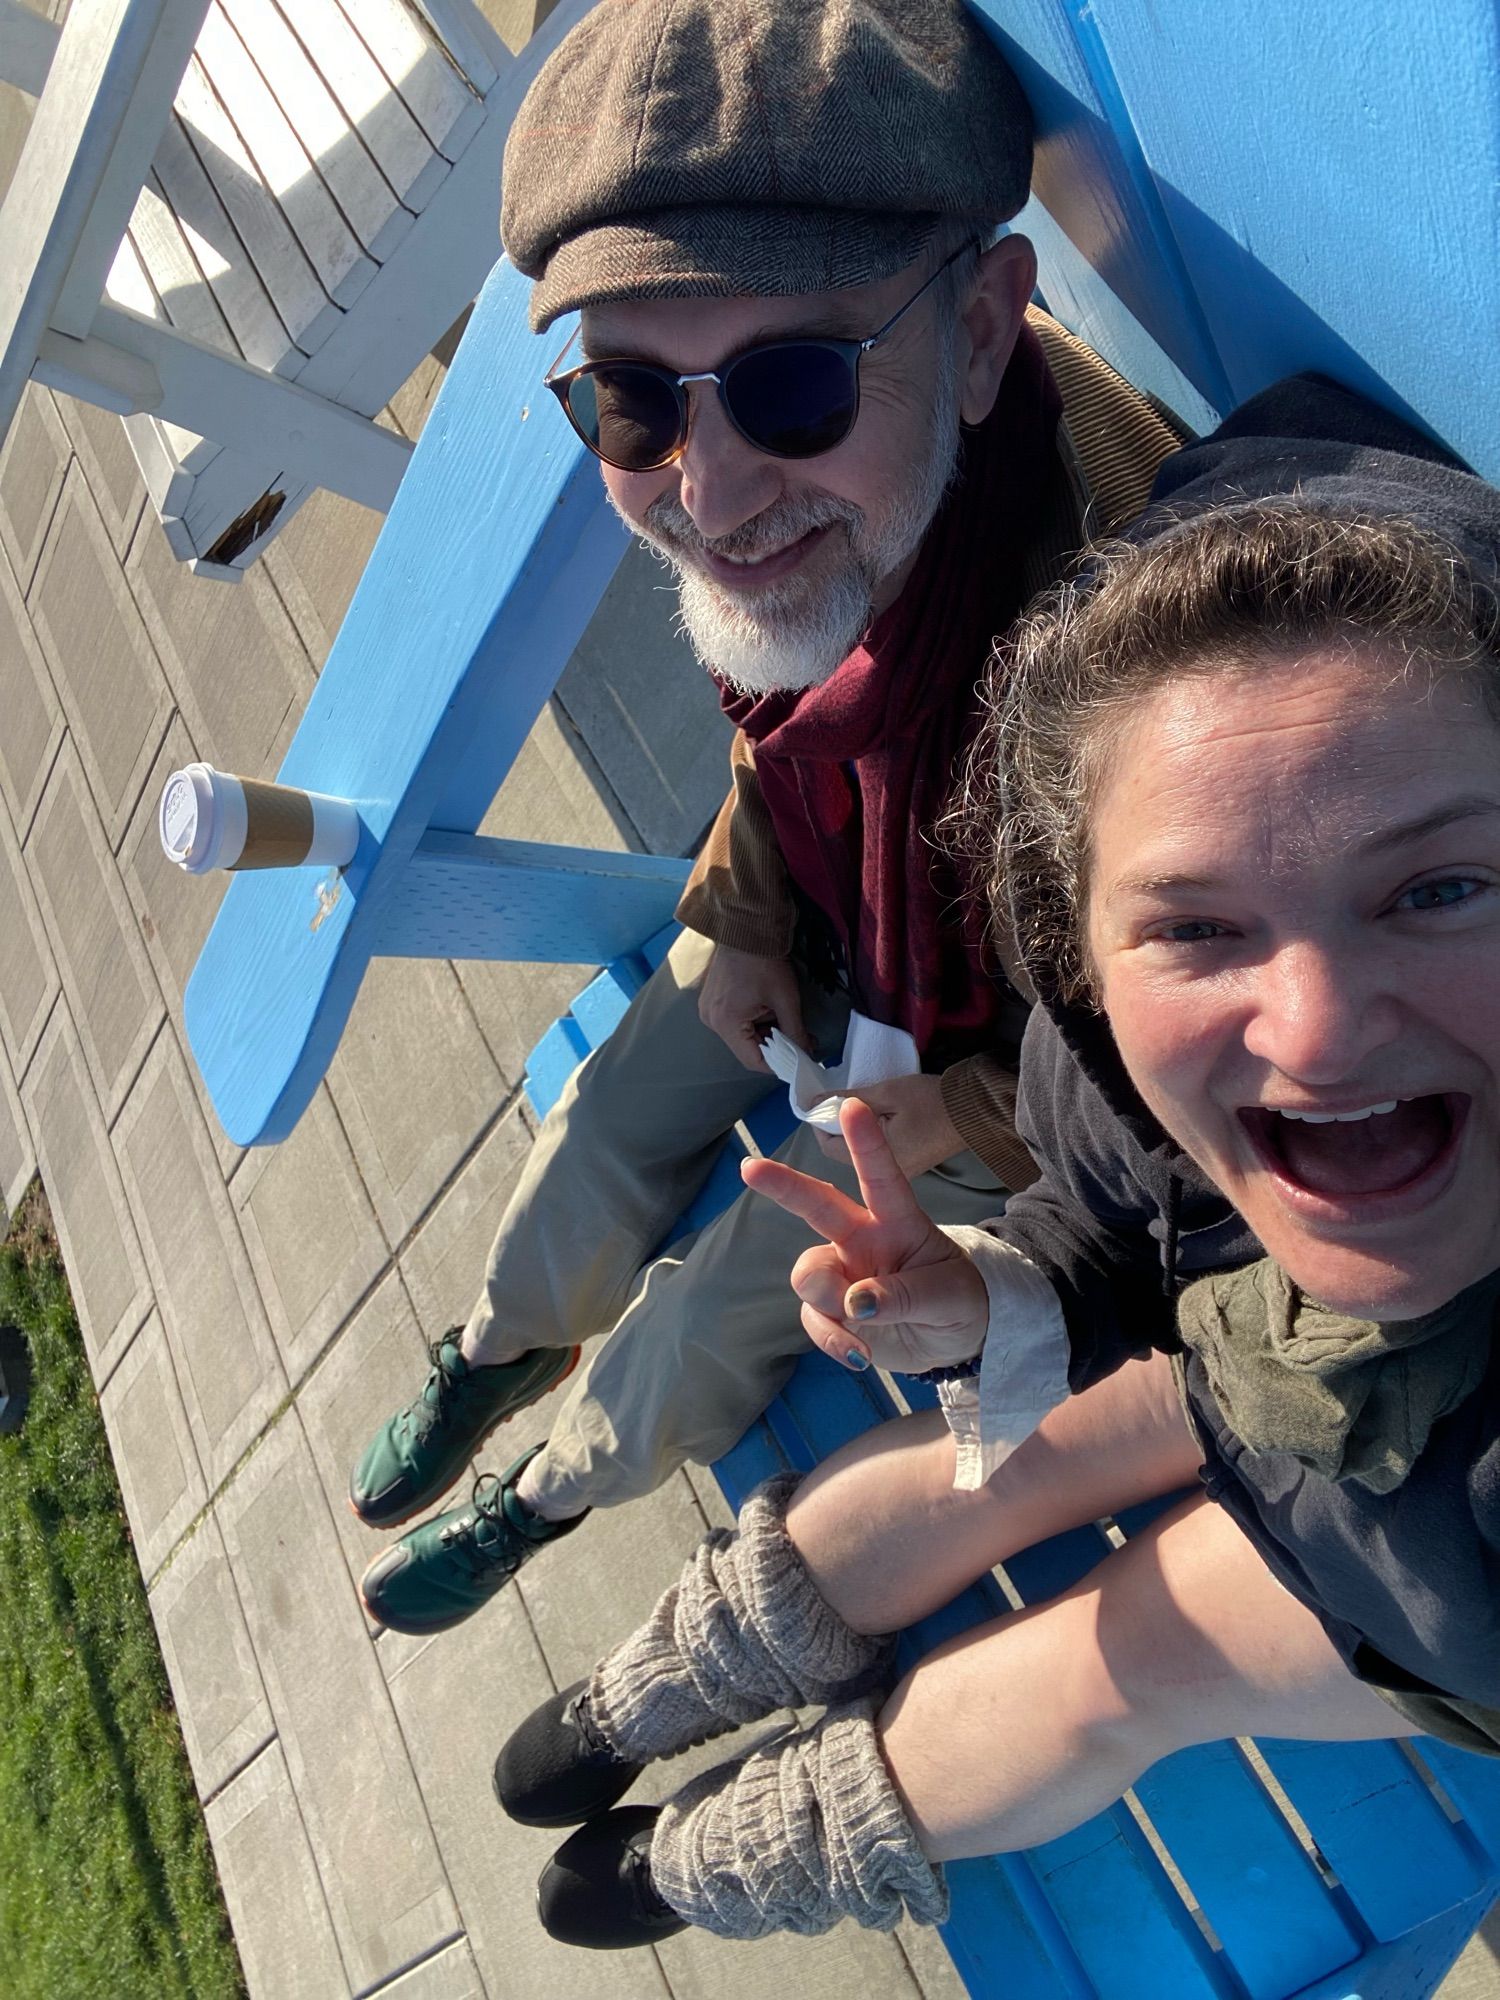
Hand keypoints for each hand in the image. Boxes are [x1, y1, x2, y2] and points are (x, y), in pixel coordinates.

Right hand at [697, 945, 808, 1072]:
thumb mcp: (786, 1000)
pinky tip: (769, 1009)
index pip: (753, 1061)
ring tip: (786, 1018)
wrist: (746, 928)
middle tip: (800, 1038)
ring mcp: (709, 1010)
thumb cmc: (766, 962)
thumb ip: (796, 1032)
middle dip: (775, 1046)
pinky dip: (754, 1021)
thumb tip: (807, 1053)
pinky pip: (735, 1022)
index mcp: (726, 1023)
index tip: (799, 1061)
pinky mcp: (712, 1000)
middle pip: (746, 1048)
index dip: (778, 1065)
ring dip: (765, 1032)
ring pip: (742, 1035)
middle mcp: (712, 1021)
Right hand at [742, 1097, 987, 1373]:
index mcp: (898, 1221)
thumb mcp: (949, 1297)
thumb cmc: (960, 1300)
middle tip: (750, 1168)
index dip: (866, 1143)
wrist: (956, 1342)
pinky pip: (813, 1319)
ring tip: (862, 1329)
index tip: (852, 1106)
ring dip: (827, 1303)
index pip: (882, 1177)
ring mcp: (843, 1272)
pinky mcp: (831, 1310)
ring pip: (809, 1275)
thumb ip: (904, 1296)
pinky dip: (831, 1340)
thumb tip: (854, 1303)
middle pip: (816, 1206)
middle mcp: (862, 1239)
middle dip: (783, 1185)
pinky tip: (858, 1354)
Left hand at [813, 1071, 961, 1178]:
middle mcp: (890, 1177)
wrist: (979, 1110)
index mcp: (881, 1164)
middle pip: (843, 1154)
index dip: (820, 1122)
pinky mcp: (912, 1165)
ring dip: (854, 1133)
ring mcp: (903, 1174)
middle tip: (842, 1100)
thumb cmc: (932, 1101)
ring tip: (861, 1106)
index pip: (829, 1147)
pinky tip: (879, 1118)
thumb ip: (849, 1100)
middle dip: (836, 1127)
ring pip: (860, 1156)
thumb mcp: (887, 1094)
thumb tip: (814, 1101)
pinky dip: (872, 1138)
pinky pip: (879, 1156)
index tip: (823, 1100)